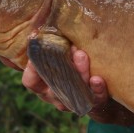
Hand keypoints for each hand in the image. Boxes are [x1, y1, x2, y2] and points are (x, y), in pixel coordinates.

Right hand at [1, 48, 133, 125]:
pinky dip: (96, 90)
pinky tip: (98, 79)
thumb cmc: (74, 61)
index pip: (31, 81)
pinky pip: (95, 101)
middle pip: (54, 86)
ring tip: (82, 55)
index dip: (32, 68)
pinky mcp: (94, 104)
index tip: (40, 50)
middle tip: (71, 48)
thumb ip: (49, 41)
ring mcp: (75, 101)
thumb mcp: (60, 50)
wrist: (102, 83)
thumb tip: (36, 28)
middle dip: (61, 66)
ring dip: (77, 75)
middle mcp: (57, 95)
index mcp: (44, 84)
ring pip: (73, 94)